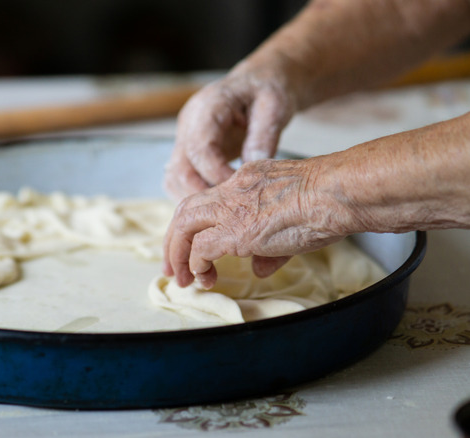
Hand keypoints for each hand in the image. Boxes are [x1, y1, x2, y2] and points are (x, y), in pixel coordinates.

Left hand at [162, 158, 349, 288]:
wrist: (340, 192)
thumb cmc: (332, 201)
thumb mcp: (294, 218)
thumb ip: (271, 244)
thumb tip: (259, 266)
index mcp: (246, 179)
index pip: (209, 200)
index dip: (195, 225)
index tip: (193, 247)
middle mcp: (232, 189)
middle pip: (185, 210)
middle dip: (174, 241)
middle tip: (173, 268)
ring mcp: (232, 208)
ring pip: (183, 225)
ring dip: (177, 255)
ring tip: (182, 279)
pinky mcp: (235, 230)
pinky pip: (200, 248)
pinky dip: (196, 263)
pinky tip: (206, 277)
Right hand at [164, 71, 296, 199]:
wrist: (258, 83)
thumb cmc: (268, 90)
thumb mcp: (275, 105)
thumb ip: (264, 134)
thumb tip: (253, 166)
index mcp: (208, 106)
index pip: (198, 149)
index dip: (216, 174)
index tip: (240, 189)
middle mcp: (188, 123)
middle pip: (179, 169)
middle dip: (203, 194)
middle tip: (232, 209)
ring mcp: (183, 138)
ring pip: (173, 178)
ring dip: (195, 198)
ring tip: (225, 209)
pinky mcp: (186, 151)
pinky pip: (179, 180)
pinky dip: (193, 194)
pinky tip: (218, 202)